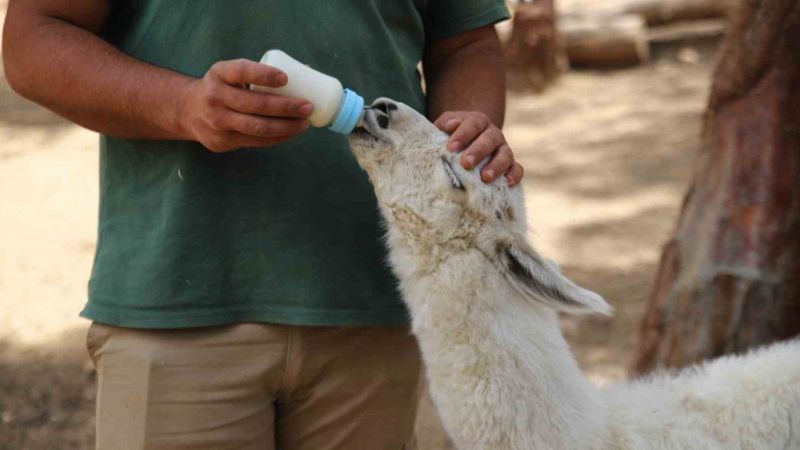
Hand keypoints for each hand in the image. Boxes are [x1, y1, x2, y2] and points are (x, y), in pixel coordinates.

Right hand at [180, 59, 312, 151]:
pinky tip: (291, 133)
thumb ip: (257, 73)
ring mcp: (217, 122)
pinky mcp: (222, 142)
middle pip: (255, 104)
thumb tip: (307, 70)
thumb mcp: (229, 74)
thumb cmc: (222, 88)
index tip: (285, 78)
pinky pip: (255, 141)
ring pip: (258, 127)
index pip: (242, 71)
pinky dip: (277, 138)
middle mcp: (215, 97)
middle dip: (286, 107)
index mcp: (219, 74)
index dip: (263, 75)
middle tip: (307, 107)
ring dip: (286, 127)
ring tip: (304, 124)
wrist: (187, 111)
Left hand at [434, 111, 523, 185]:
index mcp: (478, 122)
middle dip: (478, 151)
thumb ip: (445, 123)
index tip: (451, 147)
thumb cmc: (451, 137)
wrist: (466, 146)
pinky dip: (514, 174)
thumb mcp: (445, 127)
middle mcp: (493, 134)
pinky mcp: (510, 165)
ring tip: (485, 178)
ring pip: (505, 154)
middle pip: (490, 139)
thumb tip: (448, 125)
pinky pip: (517, 168)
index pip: (473, 124)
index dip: (463, 134)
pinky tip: (508, 183)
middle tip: (466, 163)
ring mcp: (503, 149)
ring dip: (497, 165)